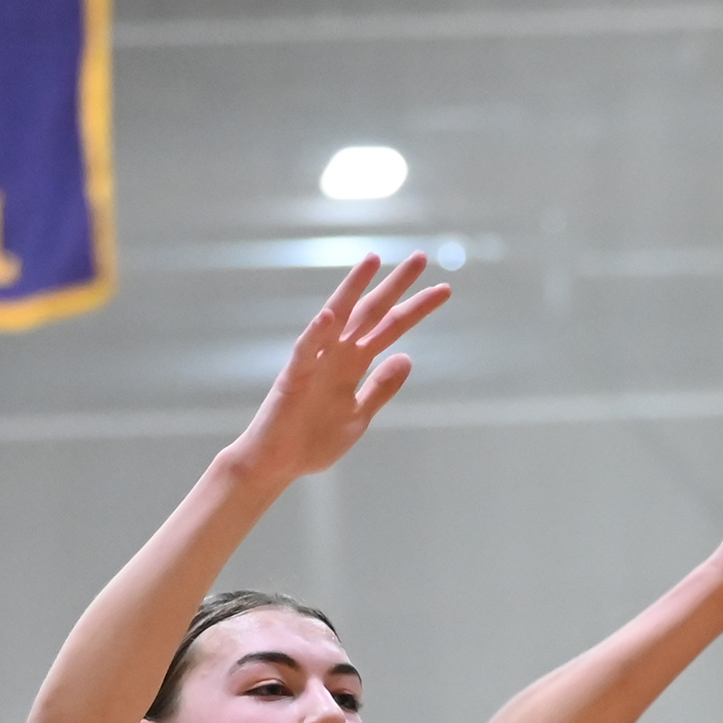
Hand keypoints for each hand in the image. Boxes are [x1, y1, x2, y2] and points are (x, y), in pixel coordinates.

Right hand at [223, 254, 451, 494]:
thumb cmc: (313, 441)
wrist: (278, 465)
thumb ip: (381, 387)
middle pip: (371, 312)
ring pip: (337, 317)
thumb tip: (407, 356)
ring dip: (354, 288)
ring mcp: (316, 362)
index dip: (417, 309)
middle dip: (395, 286)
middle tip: (420, 257)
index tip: (444, 290)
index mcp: (355, 363)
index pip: (391, 327)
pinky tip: (329, 314)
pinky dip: (317, 332)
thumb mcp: (359, 415)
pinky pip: (306, 350)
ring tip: (373, 261)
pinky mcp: (295, 377)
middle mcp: (338, 354)